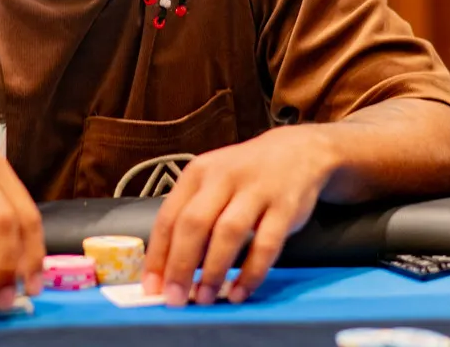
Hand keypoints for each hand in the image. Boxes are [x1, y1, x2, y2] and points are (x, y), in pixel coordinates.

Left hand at [142, 126, 337, 305]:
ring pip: (228, 233)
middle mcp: (223, 178)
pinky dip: (251, 272)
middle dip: (180, 266)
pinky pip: (266, 245)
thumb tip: (168, 268)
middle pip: (194, 224)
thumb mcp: (212, 182)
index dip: (157, 255)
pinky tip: (240, 292)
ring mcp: (256, 190)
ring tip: (204, 298)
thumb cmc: (244, 175)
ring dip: (213, 271)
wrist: (298, 152)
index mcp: (198, 173)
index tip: (151, 287)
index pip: (168, 216)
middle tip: (174, 299)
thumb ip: (192, 215)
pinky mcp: (285, 207)